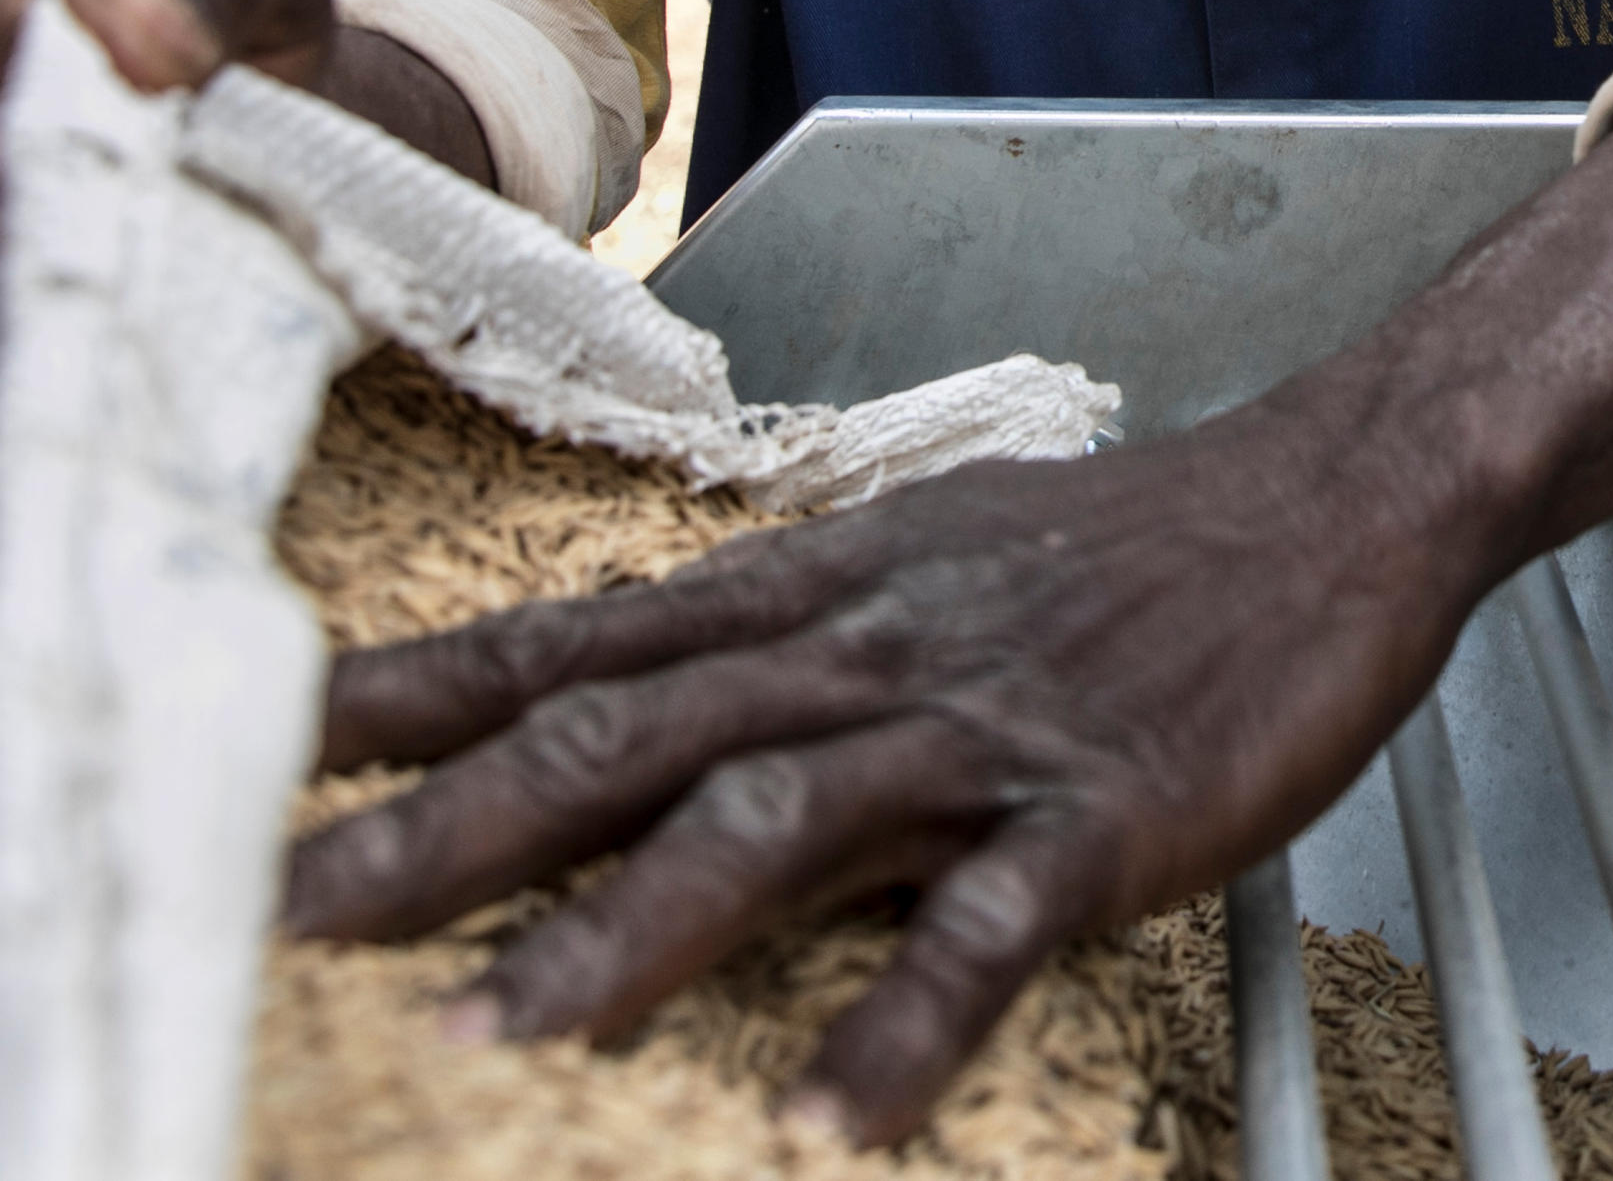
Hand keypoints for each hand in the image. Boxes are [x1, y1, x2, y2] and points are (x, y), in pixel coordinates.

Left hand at [285, 94, 1612, 1145]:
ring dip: (628, 933)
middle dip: (451, 827)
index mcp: (826, 592)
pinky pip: (987, 926)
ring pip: (777, 819)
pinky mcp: (1105, 809)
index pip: (587, 640)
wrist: (1341, 494)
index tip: (272, 746)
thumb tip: (637, 698)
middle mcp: (873, 653)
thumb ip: (789, 634)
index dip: (426, 695)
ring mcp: (986, 731)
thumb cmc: (1134, 543)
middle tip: (293, 913)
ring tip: (499, 1041)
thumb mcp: (936, 554)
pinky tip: (826, 1122)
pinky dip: (901, 1023)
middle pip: (631, 734)